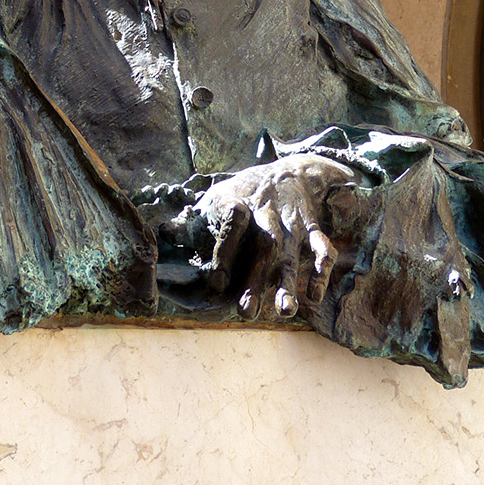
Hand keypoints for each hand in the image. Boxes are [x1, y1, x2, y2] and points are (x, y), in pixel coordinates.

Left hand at [184, 154, 355, 319]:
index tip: (216, 280)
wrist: (290, 171)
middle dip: (256, 280)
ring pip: (292, 253)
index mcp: (238, 203)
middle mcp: (266, 214)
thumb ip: (190, 222)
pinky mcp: (311, 228)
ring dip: (289, 283)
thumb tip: (162, 234)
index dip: (225, 248)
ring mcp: (291, 223)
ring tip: (285, 312)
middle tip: (246, 313)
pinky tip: (314, 296)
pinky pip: (321, 248)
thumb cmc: (244, 193)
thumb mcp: (215, 199)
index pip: (233, 221)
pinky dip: (320, 271)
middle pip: (263, 246)